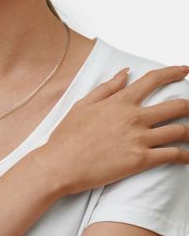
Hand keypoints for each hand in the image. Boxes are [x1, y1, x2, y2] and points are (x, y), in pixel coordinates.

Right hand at [36, 65, 188, 194]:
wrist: (59, 165)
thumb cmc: (66, 137)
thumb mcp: (82, 106)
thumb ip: (106, 88)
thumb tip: (124, 73)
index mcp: (119, 102)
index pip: (153, 80)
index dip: (172, 72)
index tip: (184, 71)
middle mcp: (134, 117)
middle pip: (177, 106)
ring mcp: (139, 139)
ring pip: (180, 130)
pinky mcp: (140, 161)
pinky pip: (173, 155)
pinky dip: (186, 156)